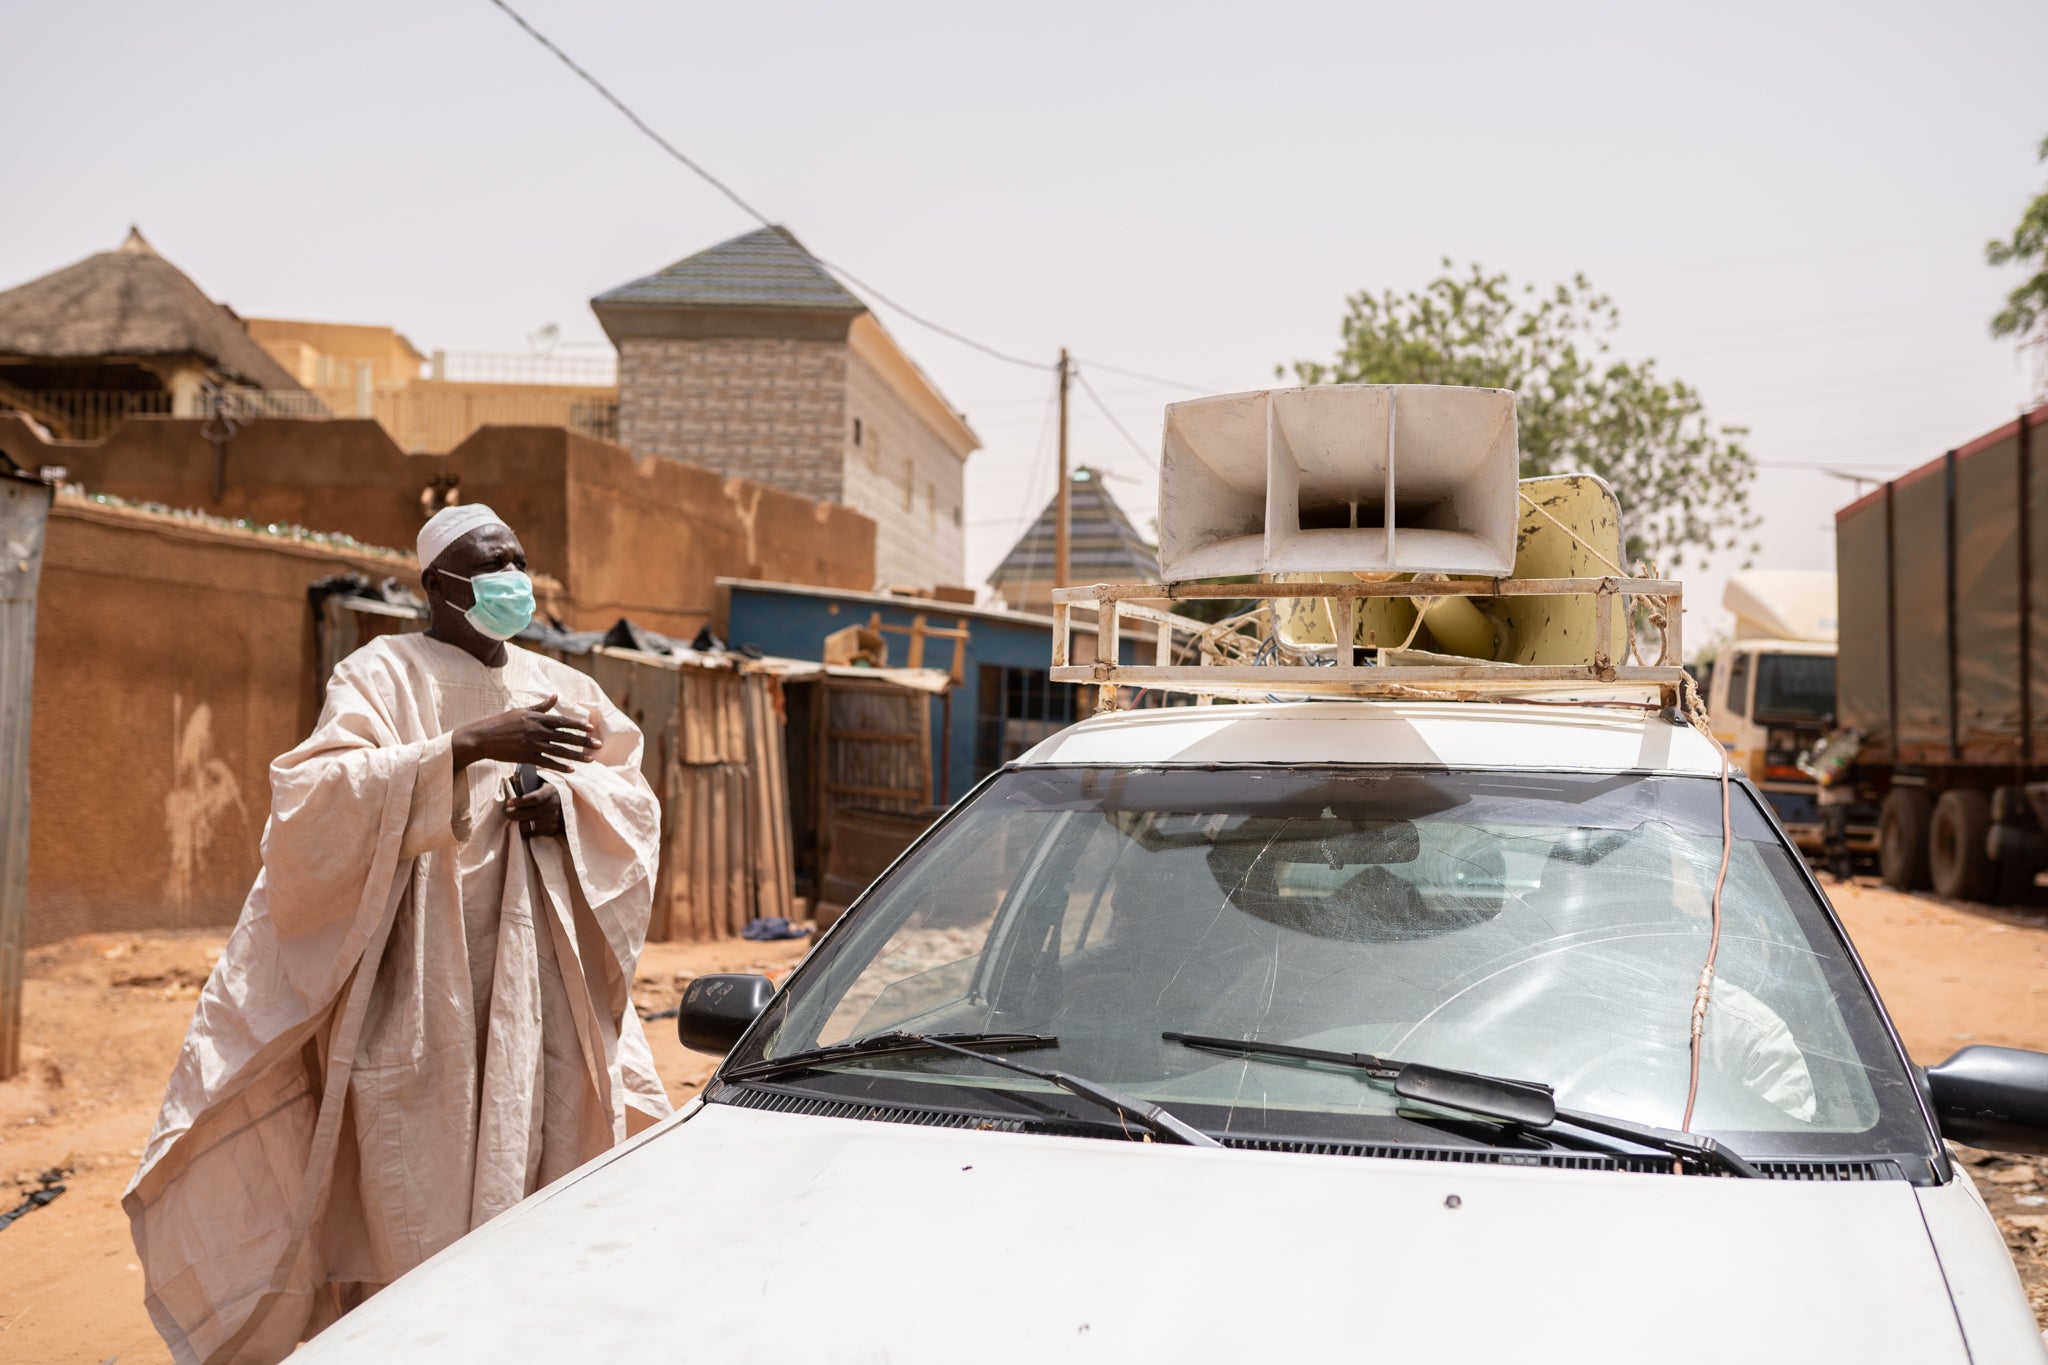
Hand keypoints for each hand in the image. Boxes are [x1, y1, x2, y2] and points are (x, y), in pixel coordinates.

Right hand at [451, 694, 598, 772]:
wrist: (482, 738)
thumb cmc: (501, 723)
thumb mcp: (521, 711)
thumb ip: (541, 707)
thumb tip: (555, 696)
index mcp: (536, 718)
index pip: (562, 721)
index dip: (578, 726)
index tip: (591, 729)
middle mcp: (537, 731)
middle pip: (565, 737)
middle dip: (584, 742)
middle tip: (599, 746)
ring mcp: (532, 744)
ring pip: (559, 751)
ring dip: (576, 756)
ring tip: (590, 759)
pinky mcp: (526, 757)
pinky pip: (547, 762)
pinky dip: (560, 766)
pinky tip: (572, 770)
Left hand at [504, 782, 565, 837]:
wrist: (572, 803)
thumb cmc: (550, 790)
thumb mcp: (543, 781)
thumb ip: (528, 780)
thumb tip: (509, 781)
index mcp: (550, 792)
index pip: (534, 798)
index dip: (519, 801)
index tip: (509, 802)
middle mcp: (552, 807)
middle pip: (527, 814)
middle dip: (512, 813)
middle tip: (507, 811)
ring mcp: (552, 821)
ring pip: (528, 826)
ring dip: (518, 823)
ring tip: (514, 818)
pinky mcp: (551, 830)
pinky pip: (532, 834)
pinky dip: (525, 830)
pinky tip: (522, 823)